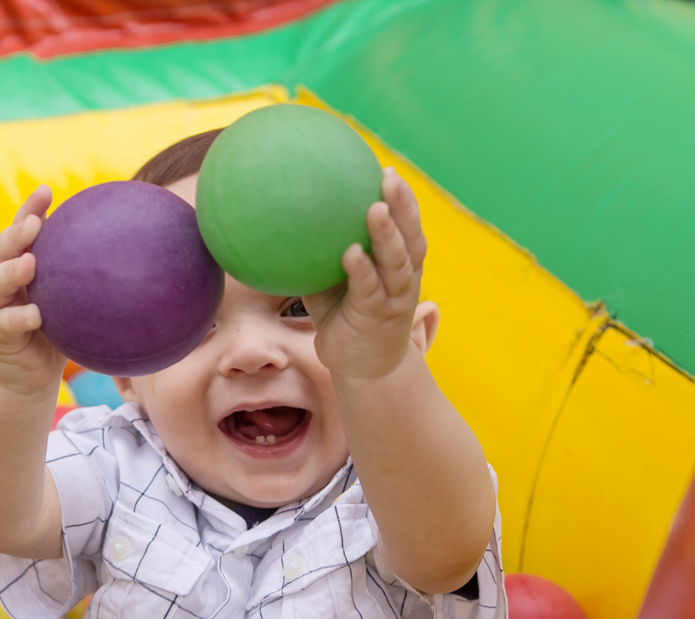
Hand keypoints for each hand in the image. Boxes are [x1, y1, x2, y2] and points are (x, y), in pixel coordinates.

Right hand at [0, 185, 67, 393]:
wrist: (24, 378)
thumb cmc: (50, 335)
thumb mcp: (67, 305)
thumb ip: (85, 283)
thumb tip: (136, 262)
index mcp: (14, 268)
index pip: (20, 233)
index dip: (29, 210)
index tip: (46, 190)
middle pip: (0, 251)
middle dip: (16, 234)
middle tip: (35, 224)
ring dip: (10, 271)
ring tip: (29, 262)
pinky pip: (4, 325)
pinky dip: (18, 318)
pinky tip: (35, 314)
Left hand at [304, 167, 428, 379]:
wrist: (363, 369)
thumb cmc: (344, 319)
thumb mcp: (331, 284)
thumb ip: (319, 255)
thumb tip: (283, 223)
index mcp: (399, 266)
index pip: (407, 227)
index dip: (403, 200)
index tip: (389, 172)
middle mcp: (404, 279)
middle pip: (411, 236)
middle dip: (404, 206)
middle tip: (390, 178)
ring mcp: (395, 299)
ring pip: (398, 262)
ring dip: (388, 234)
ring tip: (375, 208)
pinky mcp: (379, 318)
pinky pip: (371, 290)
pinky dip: (363, 271)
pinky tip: (351, 254)